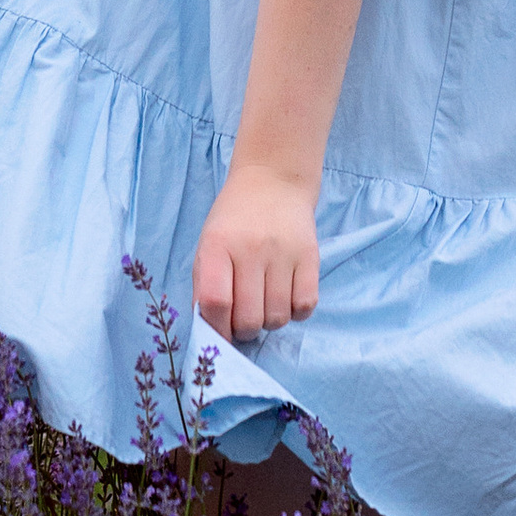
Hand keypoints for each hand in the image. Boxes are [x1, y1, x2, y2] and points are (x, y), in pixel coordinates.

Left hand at [193, 162, 320, 342]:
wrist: (272, 181)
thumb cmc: (234, 221)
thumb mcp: (208, 245)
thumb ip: (205, 287)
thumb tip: (211, 331)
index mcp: (217, 245)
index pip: (215, 302)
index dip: (216, 329)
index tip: (220, 334)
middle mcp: (251, 248)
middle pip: (249, 318)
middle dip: (244, 330)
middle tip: (244, 318)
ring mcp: (283, 252)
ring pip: (277, 318)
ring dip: (269, 321)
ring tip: (265, 304)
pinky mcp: (310, 255)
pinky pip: (305, 306)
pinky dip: (296, 312)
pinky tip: (287, 297)